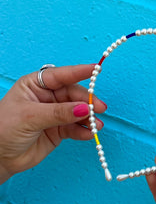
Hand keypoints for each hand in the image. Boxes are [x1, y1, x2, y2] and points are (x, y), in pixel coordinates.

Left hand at [0, 64, 105, 183]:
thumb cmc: (4, 129)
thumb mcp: (30, 116)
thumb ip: (59, 112)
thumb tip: (85, 108)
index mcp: (36, 85)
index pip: (61, 75)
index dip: (79, 71)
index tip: (96, 69)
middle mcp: (47, 97)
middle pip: (74, 95)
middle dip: (87, 101)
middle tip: (99, 109)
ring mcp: (55, 114)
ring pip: (78, 112)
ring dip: (89, 118)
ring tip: (96, 125)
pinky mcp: (59, 130)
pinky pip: (75, 128)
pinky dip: (83, 131)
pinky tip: (89, 134)